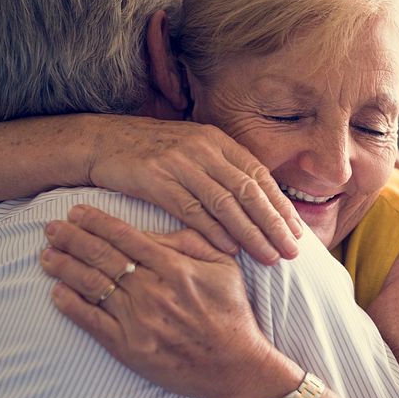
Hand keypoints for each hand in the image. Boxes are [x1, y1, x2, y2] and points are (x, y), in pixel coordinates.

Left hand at [40, 204, 288, 397]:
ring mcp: (138, 320)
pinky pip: (91, 322)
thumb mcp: (223, 267)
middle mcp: (152, 290)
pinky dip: (70, 305)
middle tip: (51, 228)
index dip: (96, 221)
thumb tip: (152, 230)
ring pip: (91, 286)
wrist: (234, 367)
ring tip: (47, 255)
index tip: (76, 212)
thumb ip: (190, 242)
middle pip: (101, 256)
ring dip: (64, 267)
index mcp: (174, 267)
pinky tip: (56, 291)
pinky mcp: (128, 348)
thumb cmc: (231, 313)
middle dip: (72, 238)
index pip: (125, 236)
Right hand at [86, 115, 302, 264]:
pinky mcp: (156, 179)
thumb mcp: (192, 151)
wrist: (101, 141)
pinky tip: (231, 250)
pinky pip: (193, 210)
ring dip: (251, 233)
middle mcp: (203, 148)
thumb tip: (257, 202)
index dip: (281, 206)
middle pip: (249, 191)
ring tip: (269, 257)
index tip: (297, 232)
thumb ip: (222, 170)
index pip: (259, 176)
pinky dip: (214, 232)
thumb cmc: (151, 152)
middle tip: (292, 252)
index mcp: (217, 140)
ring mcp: (180, 163)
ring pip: (226, 203)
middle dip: (274, 224)